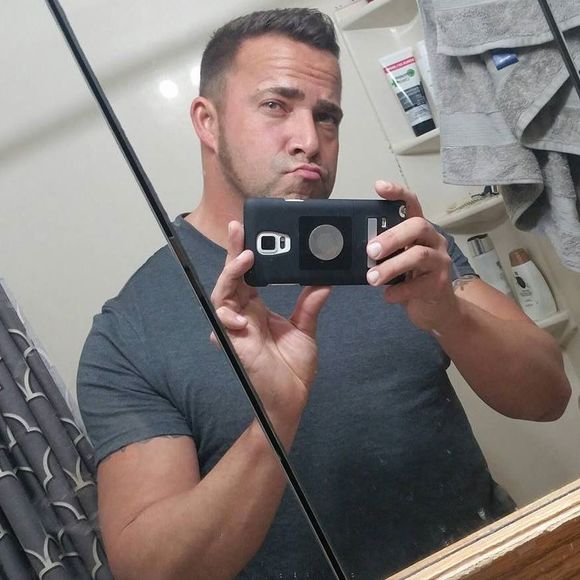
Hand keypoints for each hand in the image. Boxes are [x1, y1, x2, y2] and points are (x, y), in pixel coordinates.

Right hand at [210, 221, 330, 417]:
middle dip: (233, 252)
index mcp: (257, 307)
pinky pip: (222, 324)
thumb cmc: (295, 366)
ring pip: (222, 294)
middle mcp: (244, 313)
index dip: (246, 253)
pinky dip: (228, 317)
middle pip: (232, 277)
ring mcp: (236, 327)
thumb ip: (309, 305)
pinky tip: (241, 317)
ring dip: (231, 275)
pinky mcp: (234, 344)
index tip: (250, 230)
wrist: (293, 397)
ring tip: (247, 259)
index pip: (248, 274)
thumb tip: (323, 282)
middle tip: (239, 229)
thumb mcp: (305, 328)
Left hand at [366, 180, 458, 332]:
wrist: (435, 310)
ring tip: (372, 278)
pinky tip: (387, 295)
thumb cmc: (410, 280)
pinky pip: (419, 285)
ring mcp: (439, 262)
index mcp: (418, 231)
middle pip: (418, 226)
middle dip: (391, 237)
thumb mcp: (395, 261)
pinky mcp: (440, 285)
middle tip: (370, 251)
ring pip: (419, 255)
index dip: (398, 193)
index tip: (379, 187)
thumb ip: (381, 252)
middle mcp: (433, 241)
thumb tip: (354, 248)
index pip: (412, 204)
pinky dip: (399, 291)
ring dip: (392, 266)